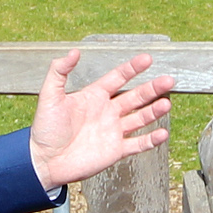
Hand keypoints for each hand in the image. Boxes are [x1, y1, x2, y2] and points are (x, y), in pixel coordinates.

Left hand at [28, 50, 172, 188]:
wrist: (44, 161)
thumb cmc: (45, 130)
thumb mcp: (49, 96)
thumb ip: (59, 72)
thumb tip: (73, 52)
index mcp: (94, 97)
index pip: (117, 78)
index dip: (132, 68)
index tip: (147, 59)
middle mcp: (107, 112)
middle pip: (135, 97)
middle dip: (152, 88)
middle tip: (168, 80)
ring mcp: (113, 131)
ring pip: (140, 118)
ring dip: (154, 111)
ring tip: (166, 103)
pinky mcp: (116, 151)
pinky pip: (138, 144)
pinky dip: (151, 139)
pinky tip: (162, 133)